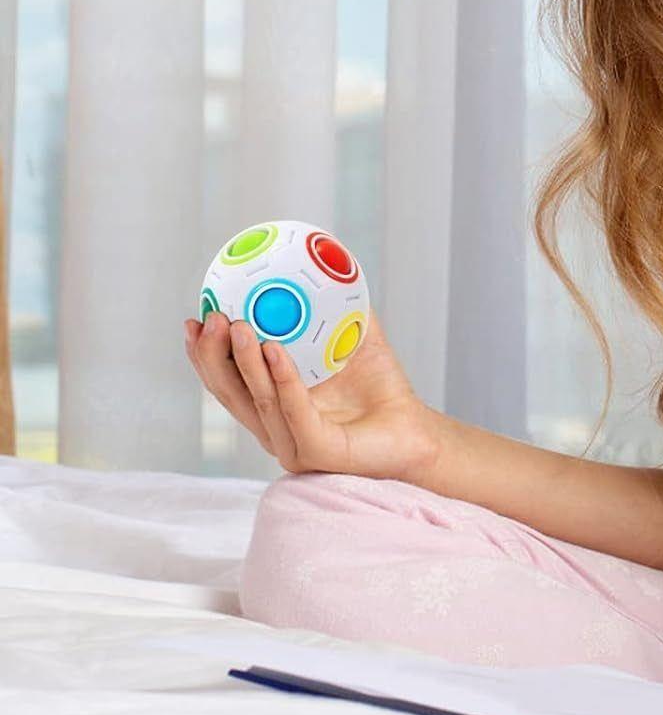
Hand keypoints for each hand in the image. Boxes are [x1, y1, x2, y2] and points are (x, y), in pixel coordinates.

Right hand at [185, 307, 439, 480]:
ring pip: (260, 400)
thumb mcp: (355, 338)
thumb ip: (338, 306)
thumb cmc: (383, 387)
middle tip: (209, 318)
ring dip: (244, 362)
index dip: (205, 355)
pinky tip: (274, 350)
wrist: (416, 429)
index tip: (193, 319)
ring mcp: (293, 445)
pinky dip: (282, 379)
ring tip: (237, 325)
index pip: (228, 382)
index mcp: (273, 405)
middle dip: (212, 357)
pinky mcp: (316, 453)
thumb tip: (326, 261)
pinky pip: (294, 412)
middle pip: (231, 394)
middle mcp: (275, 428)